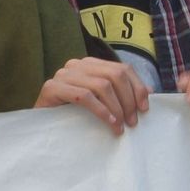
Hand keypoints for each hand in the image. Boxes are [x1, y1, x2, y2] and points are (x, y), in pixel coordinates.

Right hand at [34, 57, 150, 135]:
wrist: (39, 125)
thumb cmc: (72, 113)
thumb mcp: (99, 100)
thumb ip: (120, 92)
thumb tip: (150, 92)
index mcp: (91, 63)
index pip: (123, 69)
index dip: (137, 88)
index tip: (144, 109)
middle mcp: (77, 64)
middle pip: (115, 76)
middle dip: (128, 100)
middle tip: (132, 122)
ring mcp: (63, 74)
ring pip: (102, 86)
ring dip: (117, 108)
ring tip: (121, 126)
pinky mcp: (51, 87)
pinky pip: (84, 97)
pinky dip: (101, 111)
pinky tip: (109, 124)